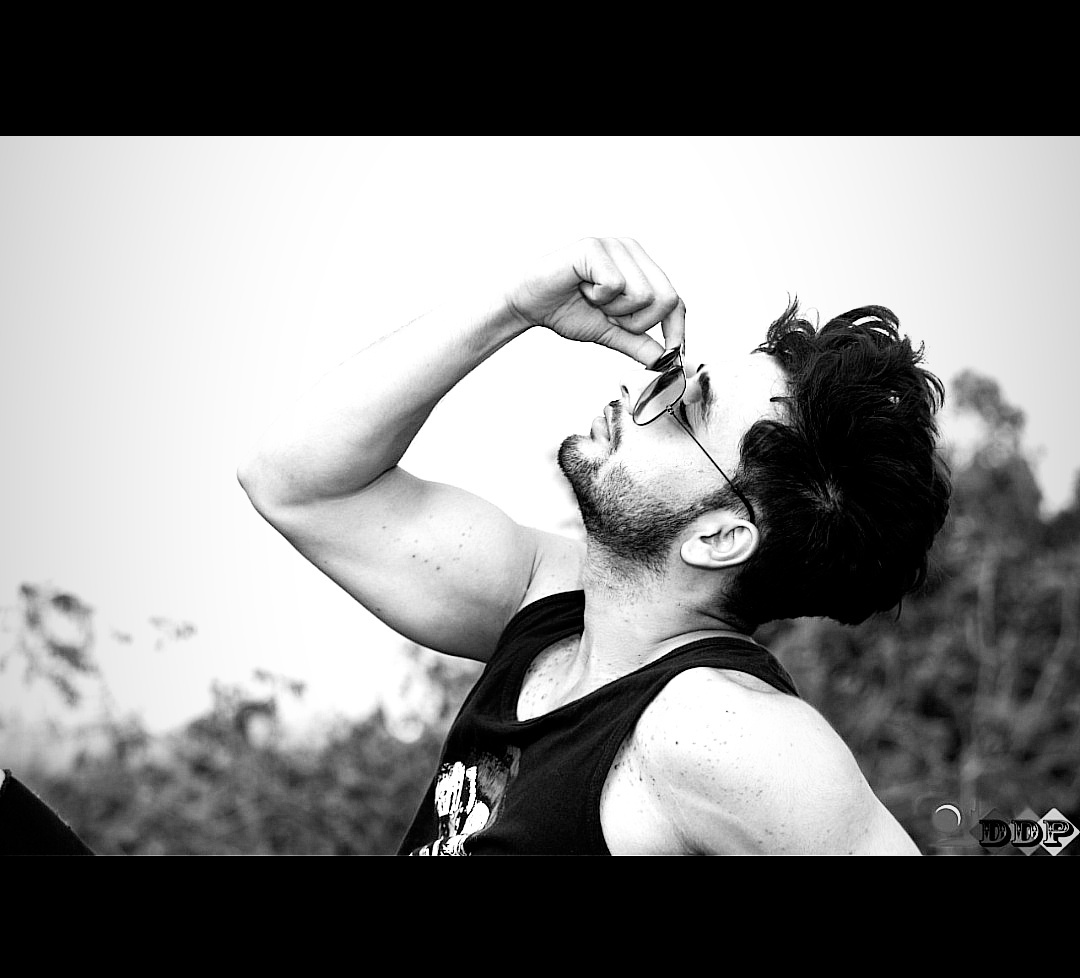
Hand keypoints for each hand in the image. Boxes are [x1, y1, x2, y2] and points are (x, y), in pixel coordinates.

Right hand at [505, 237, 685, 366]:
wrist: (529, 304)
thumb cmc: (568, 311)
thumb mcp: (612, 332)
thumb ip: (640, 343)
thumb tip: (668, 362)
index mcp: (642, 267)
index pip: (676, 301)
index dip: (677, 330)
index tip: (672, 356)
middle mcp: (633, 250)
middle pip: (666, 299)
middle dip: (637, 322)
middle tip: (610, 317)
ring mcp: (615, 245)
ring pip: (643, 295)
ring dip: (615, 311)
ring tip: (593, 300)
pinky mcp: (595, 247)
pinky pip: (615, 285)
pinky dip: (597, 298)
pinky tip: (582, 289)